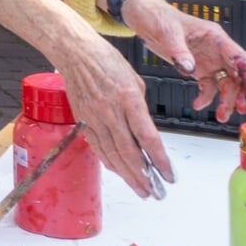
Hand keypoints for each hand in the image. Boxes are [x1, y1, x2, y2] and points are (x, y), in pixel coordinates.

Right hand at [50, 34, 172, 198]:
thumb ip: (140, 108)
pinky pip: (98, 147)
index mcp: (129, 99)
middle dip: (145, 177)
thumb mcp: (135, 80)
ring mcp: (94, 118)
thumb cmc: (106, 60)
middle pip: (129, 153)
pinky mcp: (83, 120)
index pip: (148, 138)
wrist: (75, 52)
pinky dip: (110, 162)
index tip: (170, 175)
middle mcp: (111, 112)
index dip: (160, 161)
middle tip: (156, 193)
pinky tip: (119, 171)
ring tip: (141, 190)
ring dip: (128, 176)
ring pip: (112, 154)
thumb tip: (145, 131)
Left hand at [122, 0, 245, 121]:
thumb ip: (179, 51)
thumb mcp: (167, 32)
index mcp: (214, 37)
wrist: (143, 16)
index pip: (240, 58)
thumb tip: (189, 69)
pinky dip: (205, 97)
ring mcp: (207, 60)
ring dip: (225, 100)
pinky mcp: (197, 67)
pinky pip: (207, 85)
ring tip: (222, 116)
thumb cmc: (158, 17)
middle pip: (237, 73)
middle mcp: (215, 50)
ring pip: (224, 83)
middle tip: (241, 109)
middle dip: (241, 92)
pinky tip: (198, 104)